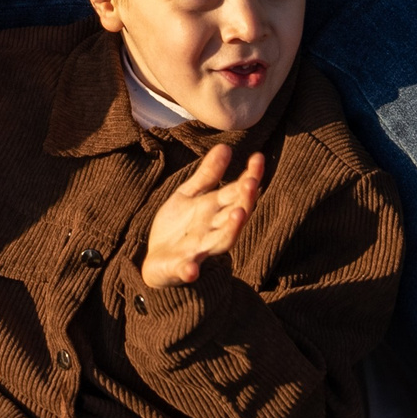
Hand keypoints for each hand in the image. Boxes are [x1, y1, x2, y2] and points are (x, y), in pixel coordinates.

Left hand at [142, 144, 265, 287]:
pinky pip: (187, 270)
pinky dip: (189, 270)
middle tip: (251, 183)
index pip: (237, 192)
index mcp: (215, 210)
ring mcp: (199, 249)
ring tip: (238, 214)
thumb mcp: (190, 195)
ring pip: (221, 240)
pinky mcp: (182, 267)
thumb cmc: (179, 226)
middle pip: (235, 214)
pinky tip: (191, 270)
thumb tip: (226, 146)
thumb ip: (208, 175)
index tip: (258, 157)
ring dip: (231, 229)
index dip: (250, 176)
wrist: (158, 260)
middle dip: (244, 200)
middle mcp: (213, 229)